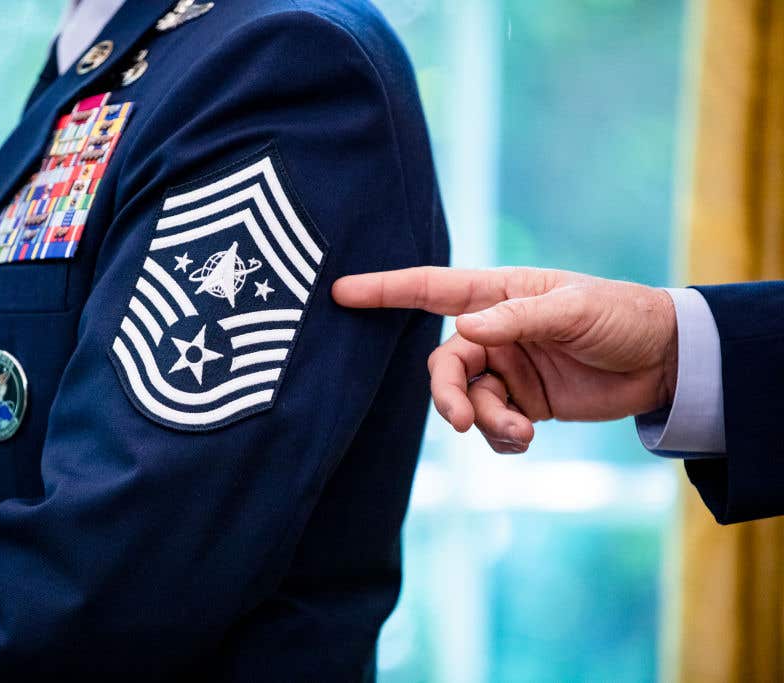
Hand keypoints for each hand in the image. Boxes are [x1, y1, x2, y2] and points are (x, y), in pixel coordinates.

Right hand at [332, 267, 677, 452]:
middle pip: (445, 365)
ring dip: (484, 422)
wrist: (667, 361)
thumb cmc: (622, 316)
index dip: (385, 290)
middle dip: (449, 395)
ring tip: (522, 434)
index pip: (432, 289)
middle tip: (461, 421)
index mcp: (500, 295)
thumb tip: (463, 329)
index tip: (341, 293)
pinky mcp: (522, 403)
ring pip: (467, 402)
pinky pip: (492, 426)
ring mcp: (506, 370)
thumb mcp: (576, 309)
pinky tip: (529, 440)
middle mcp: (494, 331)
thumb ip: (518, 318)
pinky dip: (501, 438)